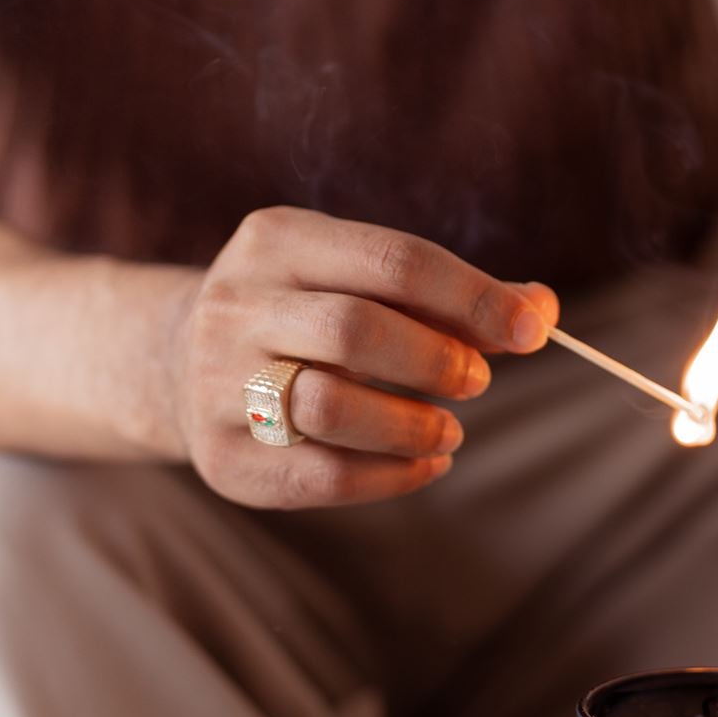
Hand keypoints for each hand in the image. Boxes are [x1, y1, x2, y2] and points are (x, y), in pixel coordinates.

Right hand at [167, 207, 557, 508]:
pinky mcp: (223, 457)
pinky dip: (391, 476)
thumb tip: (541, 313)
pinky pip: (319, 475)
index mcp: (279, 240)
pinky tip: (425, 465)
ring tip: (448, 430)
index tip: (532, 331)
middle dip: (437, 360)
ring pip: (330, 406)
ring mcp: (217, 382)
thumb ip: (450, 295)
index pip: (393, 260)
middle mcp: (236, 304)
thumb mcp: (360, 278)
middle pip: (356, 329)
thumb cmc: (306, 313)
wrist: (176, 362)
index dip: (473, 298)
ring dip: (413, 425)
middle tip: (476, 382)